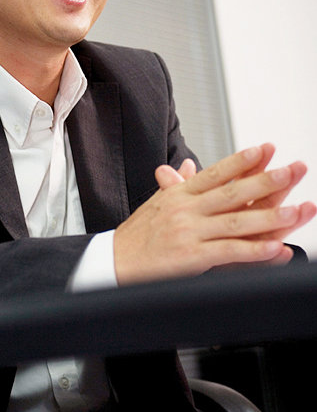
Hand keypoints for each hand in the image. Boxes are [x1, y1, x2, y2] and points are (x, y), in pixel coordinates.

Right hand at [113, 145, 315, 283]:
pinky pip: (228, 252)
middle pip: (232, 191)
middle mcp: (184, 209)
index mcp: (178, 194)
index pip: (216, 173)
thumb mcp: (155, 203)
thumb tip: (188, 165)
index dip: (242, 160)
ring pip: (235, 221)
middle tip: (294, 170)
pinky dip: (253, 250)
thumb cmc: (135, 235)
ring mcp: (187, 232)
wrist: (112, 262)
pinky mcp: (189, 257)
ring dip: (270, 215)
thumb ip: (176, 185)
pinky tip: (274, 248)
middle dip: (267, 180)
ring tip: (298, 210)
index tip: (267, 149)